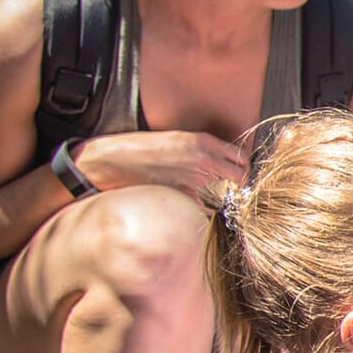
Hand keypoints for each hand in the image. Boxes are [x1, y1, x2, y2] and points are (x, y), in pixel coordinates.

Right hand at [71, 131, 248, 198]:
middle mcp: (204, 161)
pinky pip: (207, 210)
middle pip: (242, 179)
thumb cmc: (140, 150)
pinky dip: (207, 211)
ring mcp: (195, 182)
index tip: (237, 174)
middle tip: (230, 190)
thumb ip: (205, 150)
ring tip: (211, 200)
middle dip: (239, 186)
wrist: (110, 162)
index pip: (242, 158)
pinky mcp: (184, 199)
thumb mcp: (177, 140)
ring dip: (225, 201)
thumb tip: (225, 164)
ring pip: (228, 197)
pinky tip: (196, 207)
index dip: (242, 168)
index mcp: (203, 142)